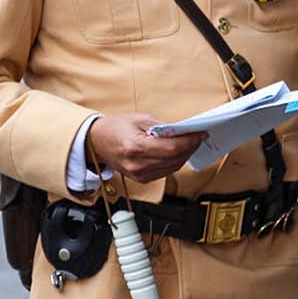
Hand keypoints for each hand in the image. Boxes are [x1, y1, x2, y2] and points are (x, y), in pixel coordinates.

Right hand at [86, 113, 206, 183]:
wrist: (96, 143)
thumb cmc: (115, 128)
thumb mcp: (139, 119)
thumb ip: (163, 126)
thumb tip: (183, 130)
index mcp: (136, 147)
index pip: (172, 148)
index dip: (190, 141)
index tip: (201, 134)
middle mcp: (138, 165)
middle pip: (175, 159)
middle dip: (191, 147)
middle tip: (199, 136)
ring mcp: (139, 175)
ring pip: (173, 167)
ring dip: (185, 155)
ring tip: (192, 143)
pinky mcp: (142, 179)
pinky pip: (166, 172)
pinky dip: (175, 162)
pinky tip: (179, 152)